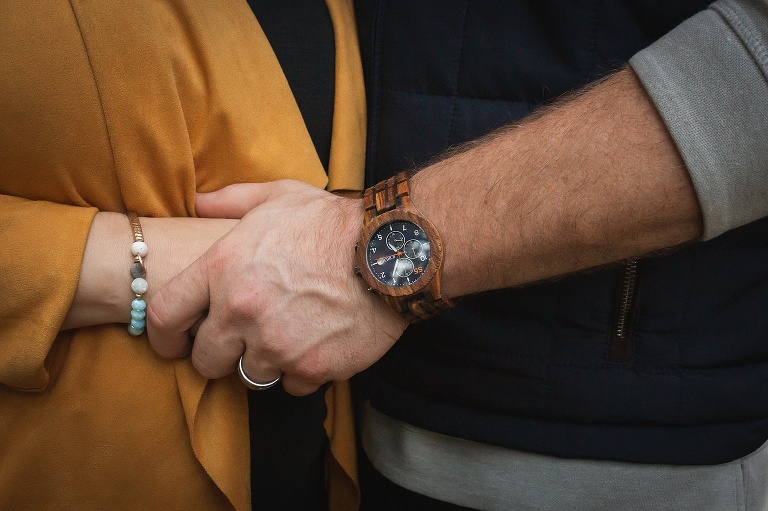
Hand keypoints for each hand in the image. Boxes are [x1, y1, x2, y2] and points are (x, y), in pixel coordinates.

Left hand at [146, 180, 407, 394]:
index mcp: (223, 268)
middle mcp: (242, 312)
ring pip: (251, 377)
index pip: (164, 315)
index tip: (175, 345)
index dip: (164, 337)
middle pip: (206, 361)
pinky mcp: (312, 367)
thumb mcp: (278, 196)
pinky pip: (292, 385)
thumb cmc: (332, 221)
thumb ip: (229, 200)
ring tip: (288, 339)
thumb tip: (196, 202)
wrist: (391, 250)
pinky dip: (301, 371)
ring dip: (265, 362)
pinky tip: (316, 346)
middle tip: (241, 343)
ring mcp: (277, 344)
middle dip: (219, 356)